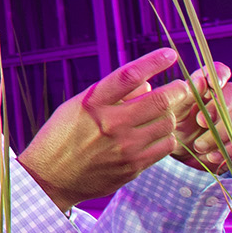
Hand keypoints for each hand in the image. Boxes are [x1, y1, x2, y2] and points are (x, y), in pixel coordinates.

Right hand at [17, 48, 182, 211]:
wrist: (50, 178)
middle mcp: (110, 124)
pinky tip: (157, 134)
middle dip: (177, 90)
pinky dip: (167, 136)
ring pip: (167, 124)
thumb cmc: (62, 137)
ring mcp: (124, 148)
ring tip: (162, 113)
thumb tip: (149, 86)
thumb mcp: (78, 106)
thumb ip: (113, 95)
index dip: (154, 61)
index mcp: (92, 103)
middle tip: (181, 87)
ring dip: (170, 114)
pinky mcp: (133, 167)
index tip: (169, 54)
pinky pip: (166, 146)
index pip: (129, 76)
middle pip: (160, 101)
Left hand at [165, 62, 231, 173]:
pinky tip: (212, 156)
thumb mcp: (172, 111)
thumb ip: (185, 94)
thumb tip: (200, 80)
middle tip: (200, 121)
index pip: (220, 72)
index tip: (211, 84)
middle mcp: (227, 100)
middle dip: (219, 107)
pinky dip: (231, 149)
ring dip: (222, 132)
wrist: (176, 154)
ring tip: (199, 145)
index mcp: (207, 87)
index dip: (219, 75)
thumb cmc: (173, 126)